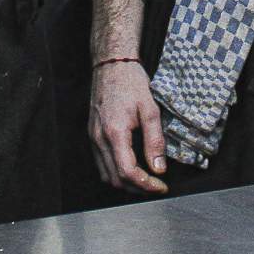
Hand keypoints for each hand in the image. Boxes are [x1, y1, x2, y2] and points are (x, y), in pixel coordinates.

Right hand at [90, 60, 167, 194]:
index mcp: (115, 132)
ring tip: (146, 180)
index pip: (128, 172)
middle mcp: (100, 138)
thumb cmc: (130, 82)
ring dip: (126, 183)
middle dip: (137, 188)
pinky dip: (115, 172)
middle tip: (156, 186)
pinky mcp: (92, 134)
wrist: (112, 65)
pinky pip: (101, 163)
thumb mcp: (150, 109)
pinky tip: (131, 168)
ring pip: (106, 174)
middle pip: (115, 178)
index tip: (161, 186)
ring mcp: (93, 137)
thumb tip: (159, 168)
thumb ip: (155, 141)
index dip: (146, 184)